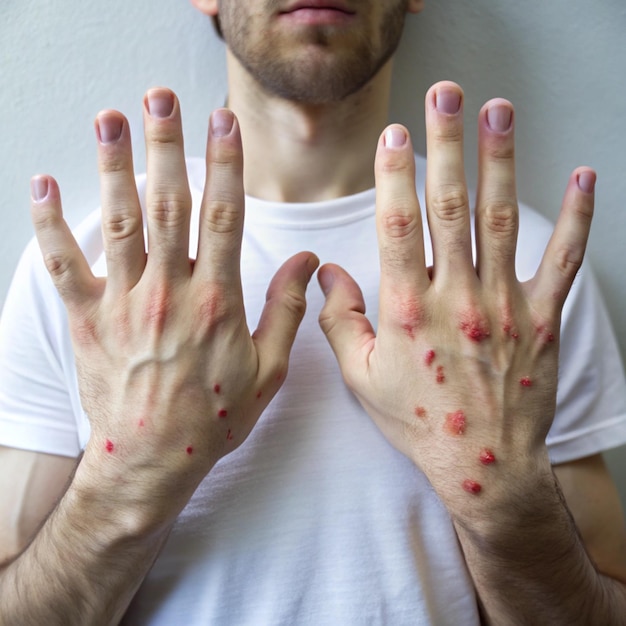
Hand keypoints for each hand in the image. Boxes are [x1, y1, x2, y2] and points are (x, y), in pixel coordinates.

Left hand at [30, 88, 317, 521]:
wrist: (153, 461)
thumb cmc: (215, 417)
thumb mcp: (269, 371)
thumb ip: (288, 311)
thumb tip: (309, 263)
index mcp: (218, 299)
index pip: (224, 215)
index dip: (225, 164)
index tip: (223, 120)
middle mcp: (170, 291)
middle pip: (168, 204)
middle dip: (165, 145)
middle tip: (160, 97)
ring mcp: (126, 303)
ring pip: (119, 222)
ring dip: (114, 166)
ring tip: (110, 120)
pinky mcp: (89, 320)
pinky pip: (65, 266)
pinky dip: (50, 224)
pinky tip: (43, 183)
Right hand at [318, 81, 593, 517]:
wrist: (484, 465)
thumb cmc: (419, 421)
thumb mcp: (362, 378)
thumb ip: (341, 320)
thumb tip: (326, 274)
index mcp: (407, 310)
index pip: (398, 227)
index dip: (395, 175)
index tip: (396, 133)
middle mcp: (455, 298)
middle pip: (449, 208)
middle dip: (447, 145)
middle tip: (446, 95)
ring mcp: (503, 305)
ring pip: (501, 220)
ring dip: (500, 161)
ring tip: (498, 112)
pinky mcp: (541, 319)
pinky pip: (564, 262)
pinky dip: (577, 219)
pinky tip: (582, 178)